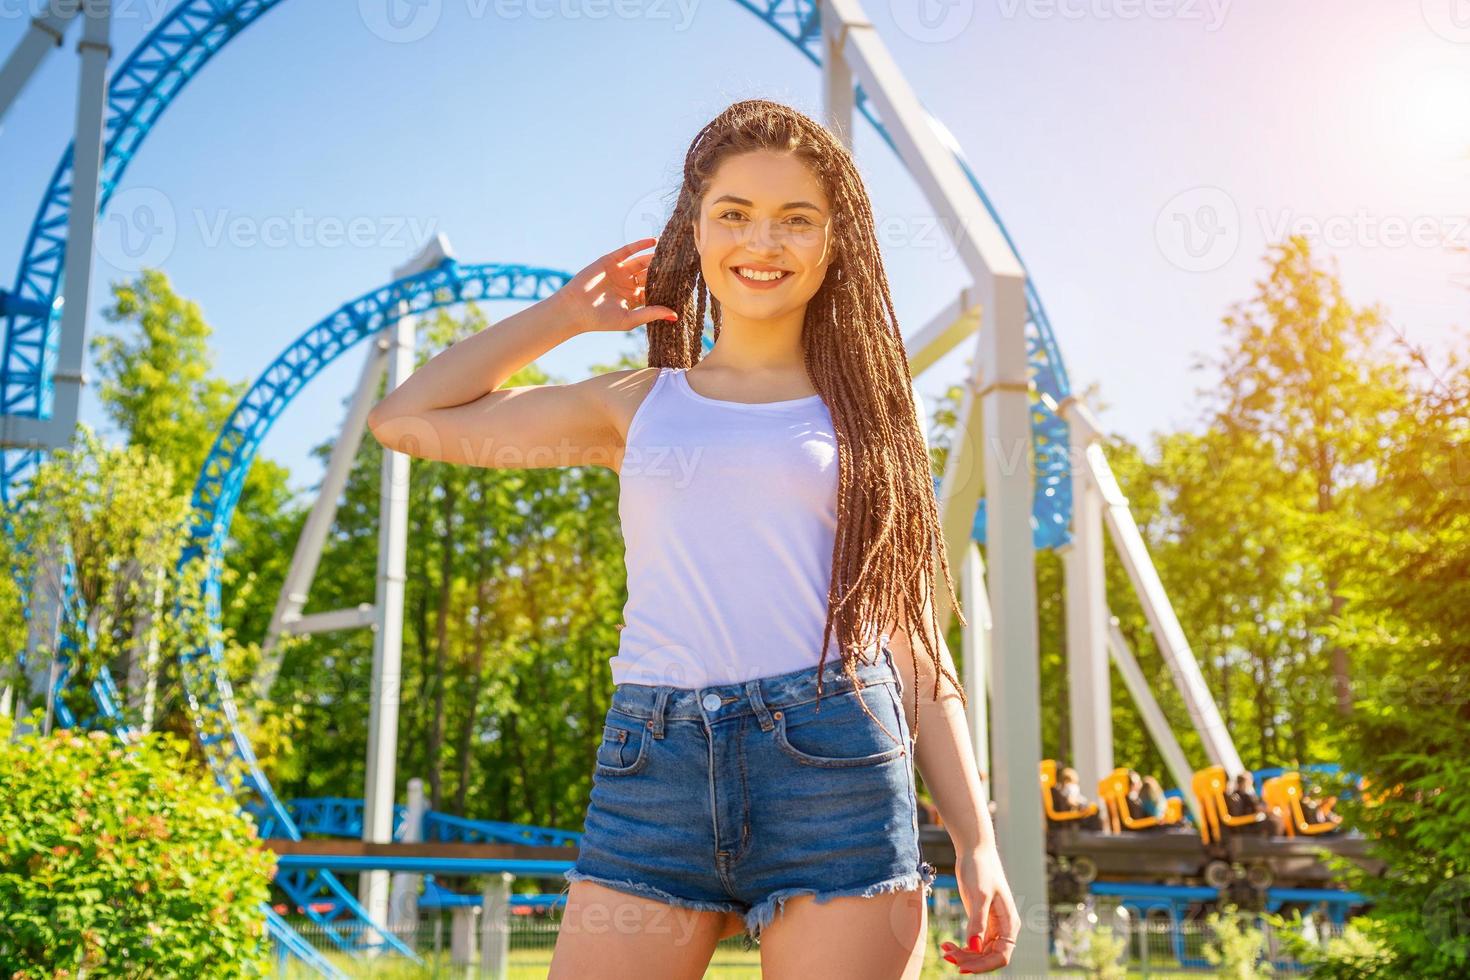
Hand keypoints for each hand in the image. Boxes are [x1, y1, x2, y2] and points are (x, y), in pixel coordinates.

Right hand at [556, 237, 678, 334]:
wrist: (574, 309)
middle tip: (684, 263)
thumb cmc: (601, 320)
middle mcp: (628, 284)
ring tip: (672, 251)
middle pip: (651, 274)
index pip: (655, 290)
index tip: (686, 282)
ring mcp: (620, 271)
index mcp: (634, 299)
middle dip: (665, 269)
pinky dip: (640, 245)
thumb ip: (651, 313)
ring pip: (642, 261)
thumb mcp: (630, 319)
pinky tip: (654, 241)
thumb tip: (675, 315)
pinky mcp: (610, 260)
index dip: (668, 286)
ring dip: (655, 257)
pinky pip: (628, 250)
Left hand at [939, 843, 1018, 973]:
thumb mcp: (979, 895)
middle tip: (947, 955)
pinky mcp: (980, 920)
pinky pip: (973, 942)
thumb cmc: (980, 868)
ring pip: (980, 951)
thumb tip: (973, 948)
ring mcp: (991, 925)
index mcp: (1009, 923)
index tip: (963, 966)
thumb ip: (977, 922)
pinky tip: (947, 944)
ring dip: (964, 955)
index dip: (984, 965)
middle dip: (970, 960)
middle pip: (989, 956)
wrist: (974, 850)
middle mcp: (1003, 927)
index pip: (1002, 956)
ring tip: (945, 950)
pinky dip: (961, 946)